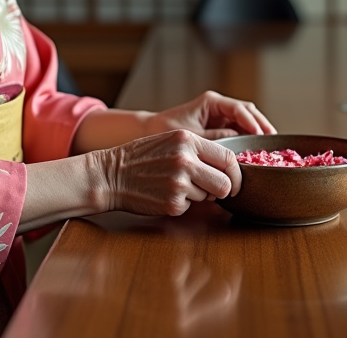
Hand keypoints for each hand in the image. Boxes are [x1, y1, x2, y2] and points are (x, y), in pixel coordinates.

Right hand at [94, 130, 241, 215]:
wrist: (110, 174)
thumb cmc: (140, 157)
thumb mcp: (170, 141)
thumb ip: (198, 150)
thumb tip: (228, 167)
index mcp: (187, 140)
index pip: (228, 158)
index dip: (236, 173)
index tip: (235, 181)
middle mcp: (186, 160)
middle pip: (225, 183)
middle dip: (222, 190)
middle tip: (213, 191)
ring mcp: (179, 183)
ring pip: (208, 196)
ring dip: (197, 195)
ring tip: (175, 185)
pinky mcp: (172, 203)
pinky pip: (190, 207)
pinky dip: (181, 204)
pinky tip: (164, 194)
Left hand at [147, 90, 275, 139]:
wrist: (149, 132)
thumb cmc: (164, 130)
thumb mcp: (192, 136)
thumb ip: (215, 138)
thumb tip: (237, 144)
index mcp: (212, 102)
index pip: (239, 109)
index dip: (252, 122)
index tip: (259, 135)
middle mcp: (218, 107)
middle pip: (248, 112)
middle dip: (262, 124)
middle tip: (273, 140)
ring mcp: (220, 116)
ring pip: (247, 120)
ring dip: (258, 131)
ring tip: (268, 146)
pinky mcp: (220, 127)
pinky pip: (239, 130)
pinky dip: (249, 138)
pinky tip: (256, 150)